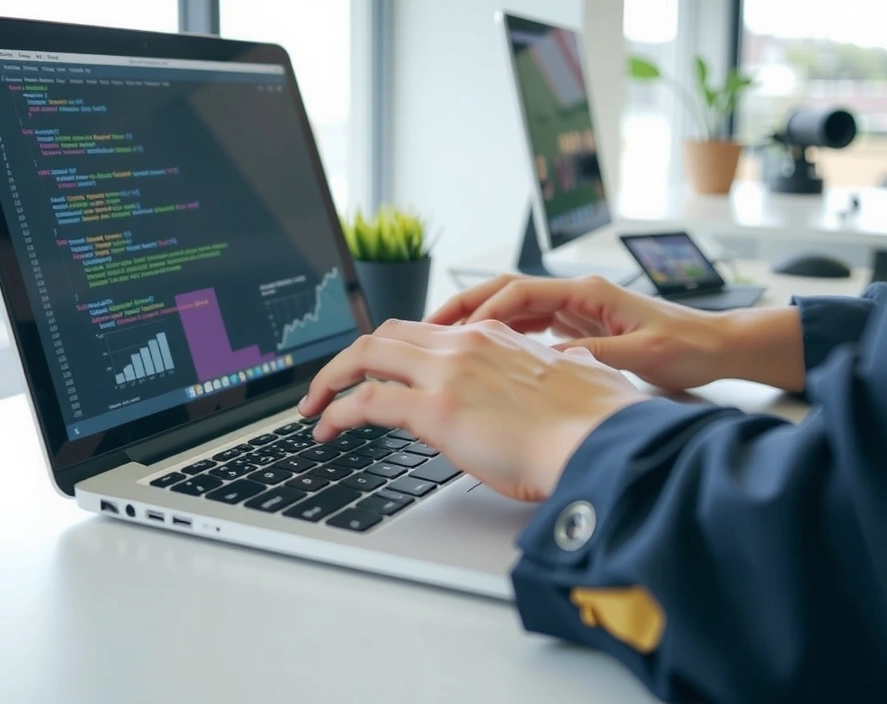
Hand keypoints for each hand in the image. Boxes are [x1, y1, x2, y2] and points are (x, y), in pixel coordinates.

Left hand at [297, 319, 648, 501]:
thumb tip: (555, 380)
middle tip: (330, 385)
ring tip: (313, 408)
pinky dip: (336, 412)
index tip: (378, 370)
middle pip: (386, 334)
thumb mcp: (572, 380)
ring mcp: (448, 373)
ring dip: (331, 380)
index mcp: (495, 337)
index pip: (426, 331)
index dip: (393, 350)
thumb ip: (550, 372)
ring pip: (365, 357)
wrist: (607, 443)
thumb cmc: (599, 423)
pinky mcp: (436, 410)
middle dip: (350, 358)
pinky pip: (365, 402)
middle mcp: (465, 345)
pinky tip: (326, 429)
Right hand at [426, 274, 804, 392]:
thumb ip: (593, 355)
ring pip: (512, 309)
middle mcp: (575, 295)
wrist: (718, 347)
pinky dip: (501, 336)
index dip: (482, 310)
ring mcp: (575, 309)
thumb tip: (548, 362)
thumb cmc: (687, 347)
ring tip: (444, 344)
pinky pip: (527, 326)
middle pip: (505, 292)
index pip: (519, 292)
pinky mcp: (578, 327)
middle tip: (428, 329)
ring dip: (477, 323)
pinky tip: (483, 356)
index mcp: (587, 293)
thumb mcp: (641, 354)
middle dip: (464, 308)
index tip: (455, 334)